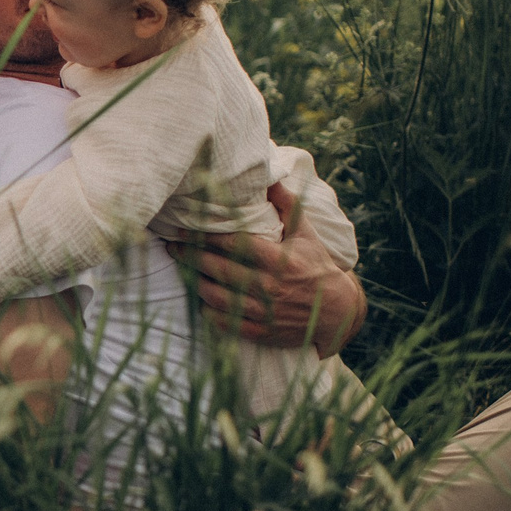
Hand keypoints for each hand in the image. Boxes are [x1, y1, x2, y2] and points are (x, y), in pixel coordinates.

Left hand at [168, 182, 364, 356]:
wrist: (337, 311)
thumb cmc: (318, 266)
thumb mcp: (307, 233)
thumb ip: (287, 205)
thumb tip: (270, 178)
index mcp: (279, 260)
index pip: (234, 244)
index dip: (206, 237)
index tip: (186, 229)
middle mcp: (270, 286)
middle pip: (220, 270)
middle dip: (191, 257)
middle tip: (173, 248)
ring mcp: (265, 312)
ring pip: (218, 297)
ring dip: (195, 284)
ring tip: (182, 271)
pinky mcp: (262, 331)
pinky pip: (226, 324)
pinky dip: (209, 312)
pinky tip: (199, 300)